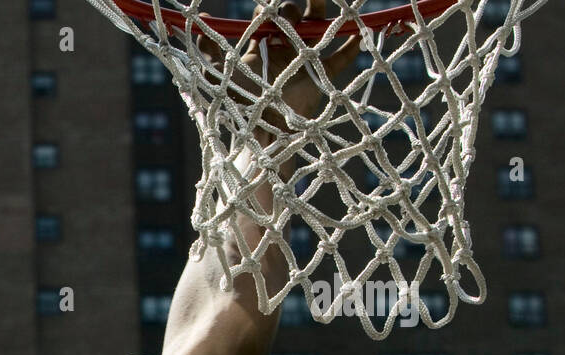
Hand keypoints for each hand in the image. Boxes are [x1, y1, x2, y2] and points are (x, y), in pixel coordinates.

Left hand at [201, 0, 362, 142]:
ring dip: (321, 12)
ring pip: (317, 30)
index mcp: (261, 49)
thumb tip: (201, 21)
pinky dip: (353, 44)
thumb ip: (208, 50)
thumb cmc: (236, 105)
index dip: (268, 8)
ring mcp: (303, 64)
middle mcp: (283, 52)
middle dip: (292, 7)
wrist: (259, 132)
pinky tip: (363, 29)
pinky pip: (340, 58)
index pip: (268, 19)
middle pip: (294, 19)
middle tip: (288, 9)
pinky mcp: (320, 78)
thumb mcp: (216, 76)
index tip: (266, 7)